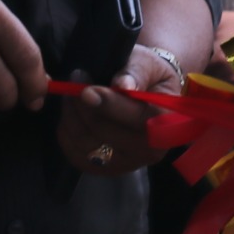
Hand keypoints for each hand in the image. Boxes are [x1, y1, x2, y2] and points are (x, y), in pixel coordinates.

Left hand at [56, 42, 182, 177]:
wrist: (149, 92)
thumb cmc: (149, 75)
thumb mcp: (148, 64)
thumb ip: (136, 72)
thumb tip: (123, 85)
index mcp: (166, 124)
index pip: (135, 118)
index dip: (108, 105)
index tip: (86, 90)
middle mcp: (151, 150)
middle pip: (104, 132)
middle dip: (82, 106)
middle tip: (75, 79)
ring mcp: (128, 164)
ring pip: (86, 144)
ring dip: (71, 117)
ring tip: (70, 93)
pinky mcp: (108, 169)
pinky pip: (76, 155)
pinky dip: (67, 134)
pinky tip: (70, 115)